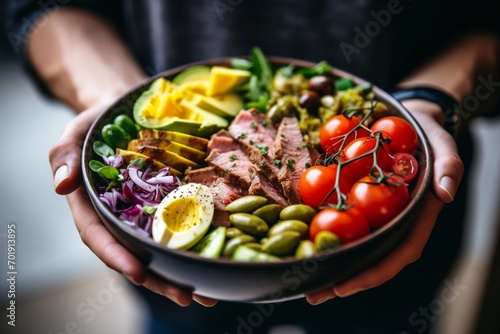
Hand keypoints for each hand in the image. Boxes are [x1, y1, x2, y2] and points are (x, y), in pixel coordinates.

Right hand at [49, 102, 216, 306]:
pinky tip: (216, 259)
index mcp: (92, 208)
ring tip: (207, 293)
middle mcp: (119, 217)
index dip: (118, 257)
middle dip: (158, 279)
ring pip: (160, 248)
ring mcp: (144, 213)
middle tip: (185, 296)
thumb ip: (63, 157)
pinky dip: (196, 245)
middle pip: (136, 254)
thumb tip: (61, 185)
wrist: (121, 113)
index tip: (138, 273)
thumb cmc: (95, 126)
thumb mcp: (74, 135)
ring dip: (182, 273)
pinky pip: (180, 226)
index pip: (100, 238)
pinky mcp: (167, 204)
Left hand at [306, 100, 463, 304]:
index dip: (373, 273)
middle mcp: (393, 222)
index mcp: (415, 219)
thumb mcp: (445, 147)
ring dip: (329, 262)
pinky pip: (339, 219)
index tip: (344, 286)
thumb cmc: (430, 137)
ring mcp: (374, 214)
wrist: (410, 121)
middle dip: (343, 278)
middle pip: (370, 257)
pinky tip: (299, 241)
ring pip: (353, 244)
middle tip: (314, 295)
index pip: (397, 254)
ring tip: (302, 281)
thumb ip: (449, 167)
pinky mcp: (356, 200)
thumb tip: (444, 193)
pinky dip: (321, 231)